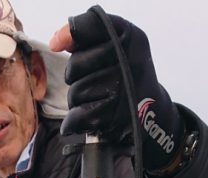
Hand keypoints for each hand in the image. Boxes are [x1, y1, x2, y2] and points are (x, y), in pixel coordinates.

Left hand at [50, 9, 183, 171]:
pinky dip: (74, 122)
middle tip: (93, 81)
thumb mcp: (115, 45)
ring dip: (79, 100)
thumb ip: (86, 38)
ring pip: (75, 93)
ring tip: (97, 99)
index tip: (57, 45)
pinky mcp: (114, 117)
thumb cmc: (125, 75)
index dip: (70, 34)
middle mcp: (128, 61)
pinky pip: (78, 117)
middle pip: (75, 65)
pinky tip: (82, 119)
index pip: (90, 25)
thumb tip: (57, 42)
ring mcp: (122, 91)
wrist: (151, 110)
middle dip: (76, 76)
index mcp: (129, 37)